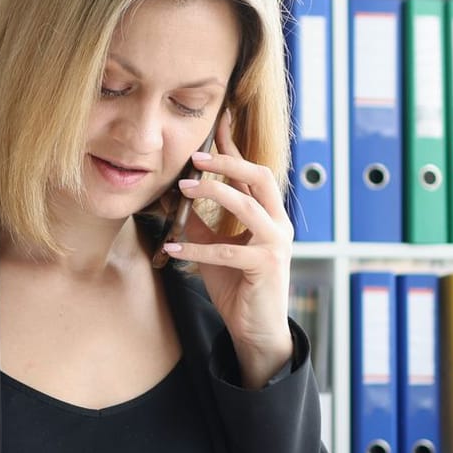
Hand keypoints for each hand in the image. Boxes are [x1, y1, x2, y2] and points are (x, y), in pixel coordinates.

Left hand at [160, 109, 294, 386]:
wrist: (255, 329)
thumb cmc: (238, 287)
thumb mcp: (215, 249)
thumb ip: (202, 225)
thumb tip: (177, 199)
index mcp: (269, 215)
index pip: (251, 173)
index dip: (234, 148)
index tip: (217, 123)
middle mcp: (278, 223)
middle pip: (258, 177)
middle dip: (227, 162)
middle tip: (195, 157)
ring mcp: (276, 243)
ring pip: (247, 206)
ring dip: (213, 193)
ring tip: (183, 190)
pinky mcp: (266, 266)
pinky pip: (228, 250)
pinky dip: (198, 248)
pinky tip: (174, 248)